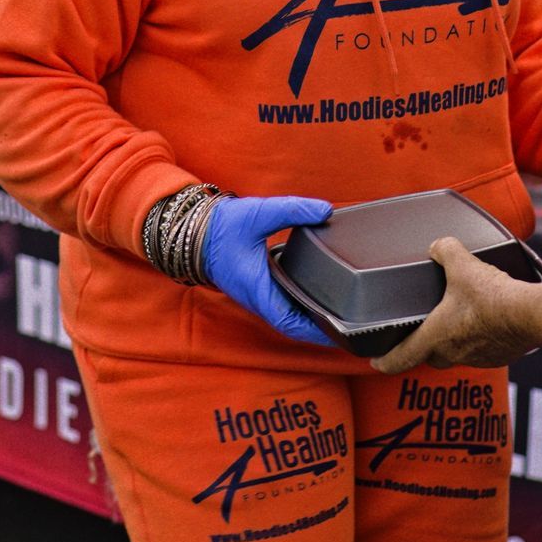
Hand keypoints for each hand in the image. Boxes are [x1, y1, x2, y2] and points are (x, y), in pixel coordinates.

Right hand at [201, 195, 333, 345]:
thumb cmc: (221, 227)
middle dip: (319, 327)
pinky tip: (315, 295)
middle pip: (293, 324)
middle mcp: (257, 298)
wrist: (193, 230)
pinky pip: (281, 304)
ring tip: (338, 312)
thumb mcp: (260, 213)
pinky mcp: (256, 286)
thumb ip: (294, 210)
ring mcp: (256, 294)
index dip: (315, 331)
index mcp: (258, 289)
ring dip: (309, 317)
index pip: (290, 322)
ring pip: (287, 315)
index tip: (338, 332)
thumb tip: (326, 209)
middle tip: (348, 324)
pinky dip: (299, 305)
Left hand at [371, 237, 536, 374]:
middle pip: (429, 356)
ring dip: (454, 342)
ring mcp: (477, 358)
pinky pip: (482, 351)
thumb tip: (439, 245)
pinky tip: (487, 321)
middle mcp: (453, 353)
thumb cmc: (492, 298)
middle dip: (423, 346)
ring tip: (458, 322)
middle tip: (421, 333)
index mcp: (435, 336)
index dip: (385, 360)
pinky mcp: (499, 356)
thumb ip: (445, 251)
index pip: (401, 358)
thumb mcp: (462, 265)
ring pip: (457, 355)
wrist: (530, 315)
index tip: (376, 362)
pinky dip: (480, 339)